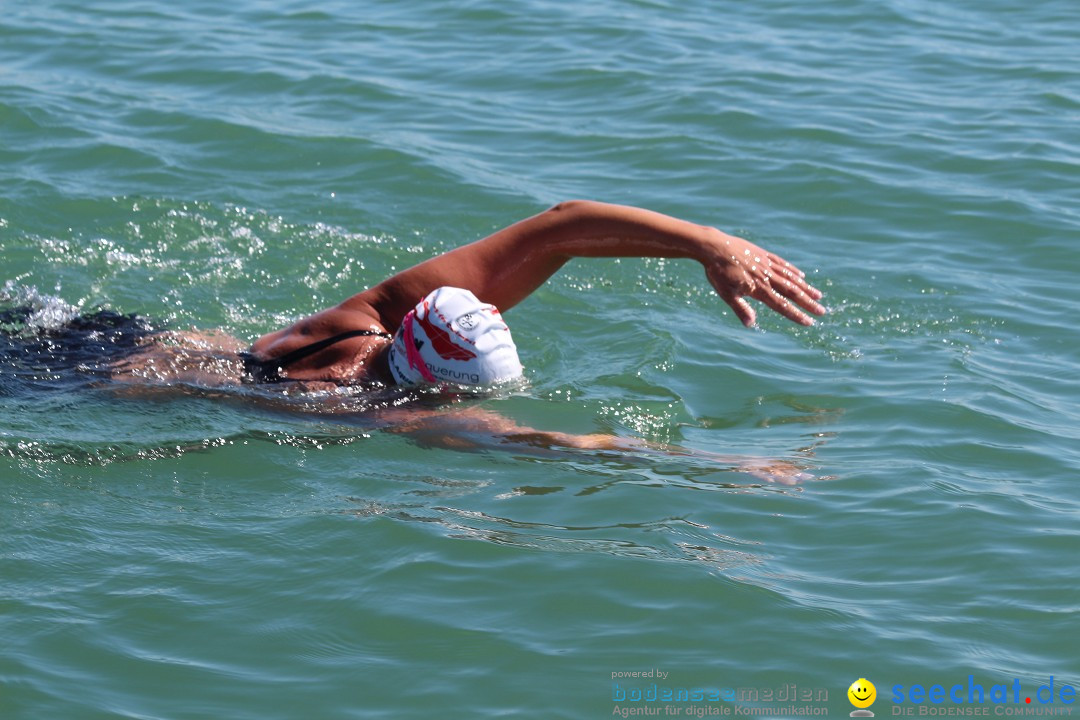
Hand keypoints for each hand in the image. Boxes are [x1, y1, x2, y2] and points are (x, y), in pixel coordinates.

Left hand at [700, 229, 824, 326]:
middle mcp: (767, 276)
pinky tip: (801, 276)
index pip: (781, 305)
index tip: (809, 322)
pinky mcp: (763, 254)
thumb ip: (740, 308)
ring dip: (805, 288)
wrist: (714, 246)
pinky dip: (793, 270)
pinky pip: (782, 264)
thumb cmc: (718, 272)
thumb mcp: (726, 293)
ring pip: (791, 277)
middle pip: (792, 292)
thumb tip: (751, 324)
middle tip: (822, 311)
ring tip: (818, 295)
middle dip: (808, 303)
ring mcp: (767, 264)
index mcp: (758, 288)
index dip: (795, 314)